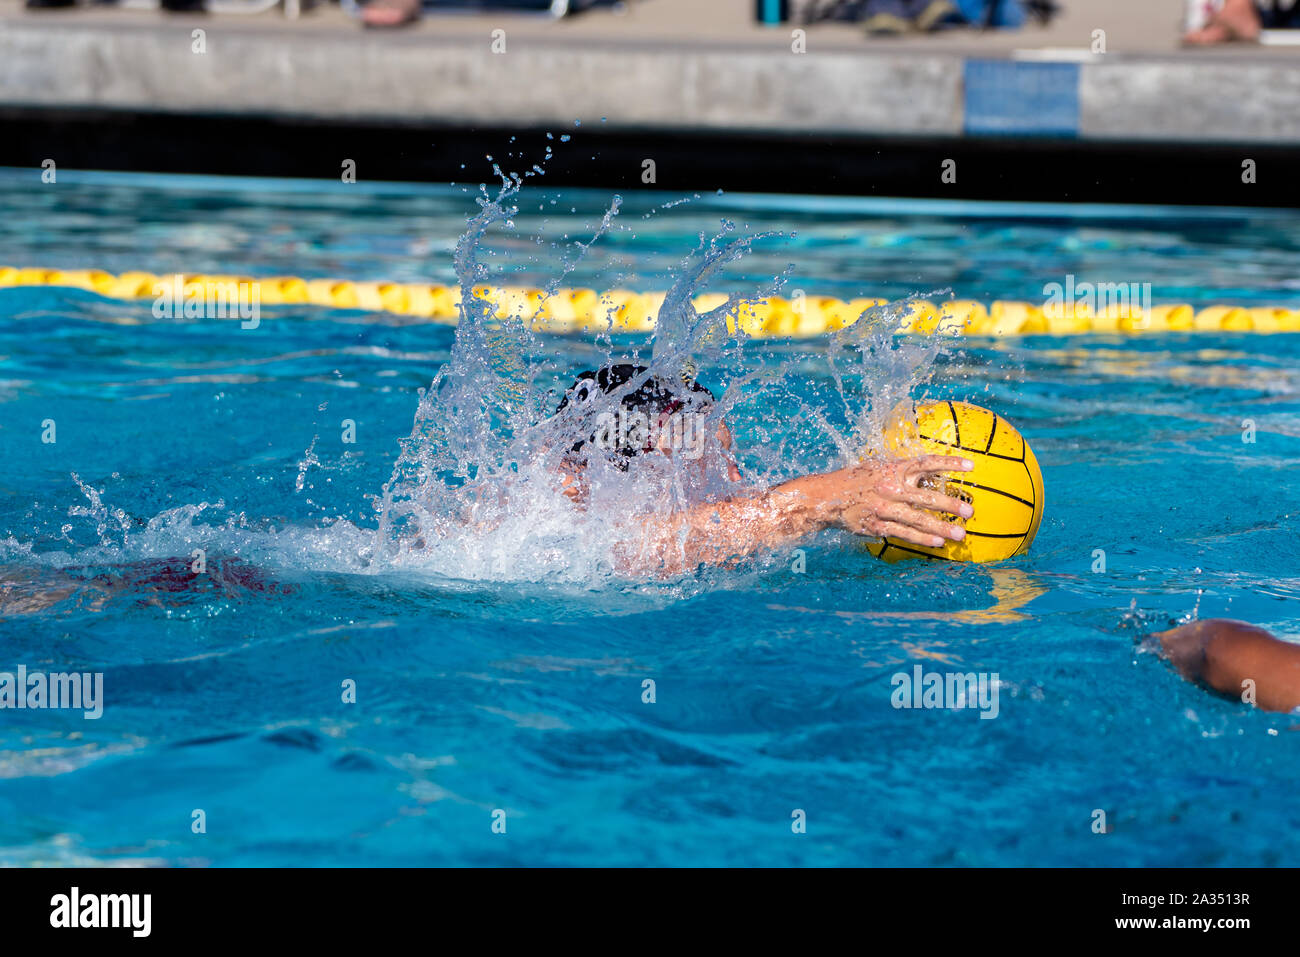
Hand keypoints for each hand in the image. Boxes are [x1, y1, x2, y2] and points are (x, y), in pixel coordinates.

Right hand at [821, 455, 973, 548]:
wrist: (827, 496)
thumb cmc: (857, 479)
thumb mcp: (878, 467)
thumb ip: (902, 469)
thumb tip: (927, 470)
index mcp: (894, 469)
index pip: (926, 463)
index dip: (950, 463)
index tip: (972, 466)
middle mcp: (891, 488)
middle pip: (927, 496)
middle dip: (951, 505)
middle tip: (970, 512)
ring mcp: (884, 508)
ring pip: (918, 519)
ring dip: (941, 528)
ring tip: (960, 535)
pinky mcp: (877, 525)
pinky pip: (904, 533)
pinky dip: (922, 538)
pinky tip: (938, 542)